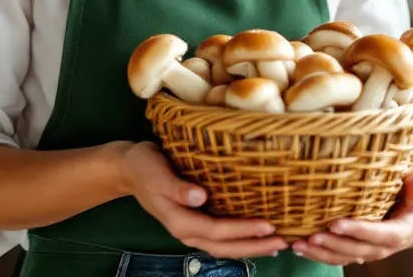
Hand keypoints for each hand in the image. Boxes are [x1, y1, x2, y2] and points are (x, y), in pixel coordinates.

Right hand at [118, 141, 288, 258]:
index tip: (269, 225)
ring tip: (276, 244)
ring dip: (250, 247)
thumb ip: (177, 187)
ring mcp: (190, 228)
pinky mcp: (194, 221)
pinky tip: (255, 235)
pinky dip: (239, 239)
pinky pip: (220, 237)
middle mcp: (186, 230)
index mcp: (179, 221)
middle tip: (283, 242)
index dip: (243, 230)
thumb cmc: (144, 166)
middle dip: (254, 246)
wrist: (129, 168)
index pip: (217, 230)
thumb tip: (201, 197)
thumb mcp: (156, 173)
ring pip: (224, 246)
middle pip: (224, 246)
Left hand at [290, 171, 412, 265]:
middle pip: (359, 250)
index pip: (382, 235)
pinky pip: (338, 256)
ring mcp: (370, 250)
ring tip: (298, 245)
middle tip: (311, 236)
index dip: (360, 231)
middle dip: (334, 244)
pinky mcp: (357, 250)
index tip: (337, 223)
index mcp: (403, 232)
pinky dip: (319, 254)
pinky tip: (300, 248)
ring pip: (345, 257)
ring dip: (321, 253)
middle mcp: (386, 246)